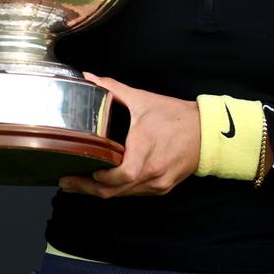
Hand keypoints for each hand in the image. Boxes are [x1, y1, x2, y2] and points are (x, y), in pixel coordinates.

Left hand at [59, 72, 200, 197]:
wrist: (207, 132)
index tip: (77, 169)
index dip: (95, 178)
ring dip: (102, 191)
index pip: (116, 177)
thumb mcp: (142, 99)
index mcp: (144, 151)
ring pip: (123, 196)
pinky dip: (120, 189)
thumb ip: (112, 89)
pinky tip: (107, 183)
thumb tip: (89, 77)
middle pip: (113, 192)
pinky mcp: (162, 187)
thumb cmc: (176, 116)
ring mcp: (157, 183)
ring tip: (80, 183)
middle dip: (87, 189)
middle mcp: (151, 173)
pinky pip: (135, 193)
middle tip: (66, 182)